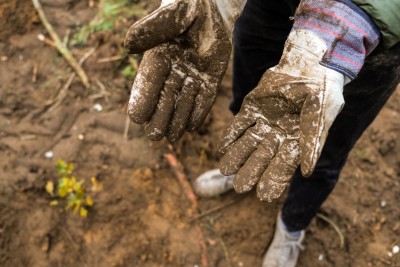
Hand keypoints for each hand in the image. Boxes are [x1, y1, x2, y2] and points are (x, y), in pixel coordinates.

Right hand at [125, 0, 232, 140]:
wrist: (213, 9)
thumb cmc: (187, 7)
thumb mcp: (173, 15)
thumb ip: (153, 28)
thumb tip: (128, 45)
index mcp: (158, 57)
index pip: (147, 82)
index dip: (142, 99)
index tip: (136, 117)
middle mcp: (173, 71)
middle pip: (164, 98)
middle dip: (159, 116)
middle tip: (155, 136)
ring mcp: (191, 77)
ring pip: (183, 102)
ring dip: (177, 119)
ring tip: (173, 137)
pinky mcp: (209, 79)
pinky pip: (204, 98)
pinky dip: (198, 112)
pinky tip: (192, 126)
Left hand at [218, 30, 345, 201]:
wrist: (312, 65)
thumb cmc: (323, 93)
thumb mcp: (321, 118)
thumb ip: (312, 144)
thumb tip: (306, 173)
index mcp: (295, 142)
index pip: (282, 166)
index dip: (273, 180)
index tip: (263, 196)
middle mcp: (278, 135)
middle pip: (261, 158)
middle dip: (250, 171)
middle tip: (238, 188)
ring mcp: (264, 122)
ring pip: (248, 143)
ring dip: (237, 156)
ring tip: (225, 170)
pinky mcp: (253, 108)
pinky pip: (240, 123)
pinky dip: (232, 134)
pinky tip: (223, 146)